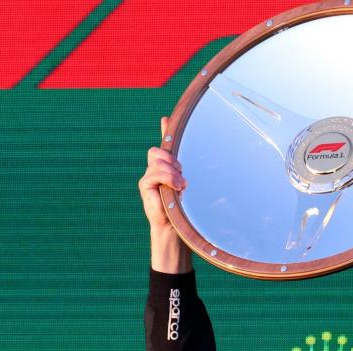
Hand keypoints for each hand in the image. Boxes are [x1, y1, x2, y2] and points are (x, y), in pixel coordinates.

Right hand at [139, 116, 191, 273]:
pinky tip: (176, 188)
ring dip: (171, 170)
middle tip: (183, 173)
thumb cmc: (185, 208)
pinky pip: (153, 173)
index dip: (166, 130)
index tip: (167, 119)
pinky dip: (167, 178)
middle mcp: (156, 169)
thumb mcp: (192, 185)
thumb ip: (194, 171)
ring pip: (157, 160)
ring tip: (181, 185)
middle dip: (172, 158)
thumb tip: (207, 165)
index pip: (165, 143)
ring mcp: (149, 176)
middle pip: (159, 150)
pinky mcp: (146, 186)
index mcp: (168, 167)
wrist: (176, 228)